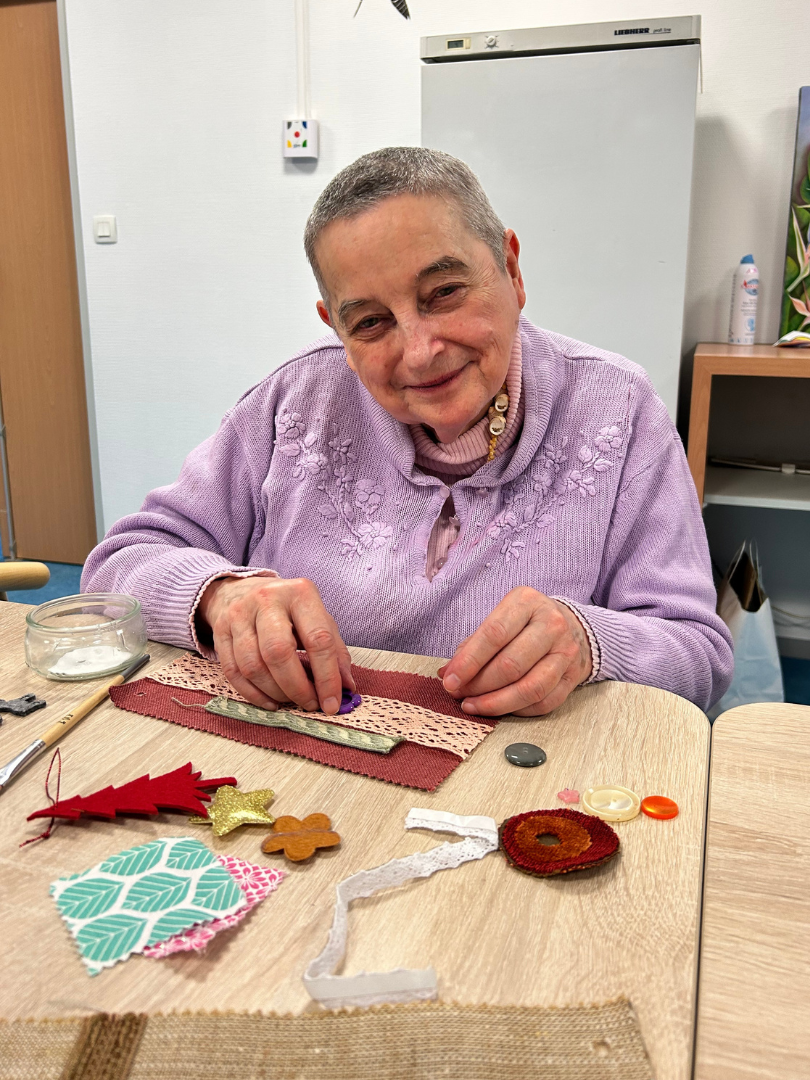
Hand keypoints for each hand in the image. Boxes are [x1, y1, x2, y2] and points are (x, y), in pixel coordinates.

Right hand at [197, 576, 353, 713]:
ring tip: (290, 700)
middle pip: (278, 653)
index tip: (332, 703)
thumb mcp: (318, 619)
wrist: (243, 590)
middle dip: (296, 687)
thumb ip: (335, 651)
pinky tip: (270, 701)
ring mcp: (239, 614)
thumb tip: (347, 688)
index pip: (318, 640)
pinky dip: (253, 694)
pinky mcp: (220, 630)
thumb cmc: (289, 610)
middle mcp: (267, 599)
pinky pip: (233, 672)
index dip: (327, 677)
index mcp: (300, 593)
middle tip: (309, 704)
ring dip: (275, 692)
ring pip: (252, 665)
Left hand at [438, 588, 591, 716]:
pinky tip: (499, 708)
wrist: (571, 625)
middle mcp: (551, 624)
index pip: (494, 634)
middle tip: (458, 694)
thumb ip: (473, 644)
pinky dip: (517, 710)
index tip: (450, 680)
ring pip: (530, 688)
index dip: (469, 661)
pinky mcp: (574, 676)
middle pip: (512, 664)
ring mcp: (566, 651)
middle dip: (479, 685)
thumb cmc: (525, 622)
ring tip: (473, 705)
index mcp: (527, 602)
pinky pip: (544, 702)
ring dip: (496, 703)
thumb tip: (446, 674)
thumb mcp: (501, 618)